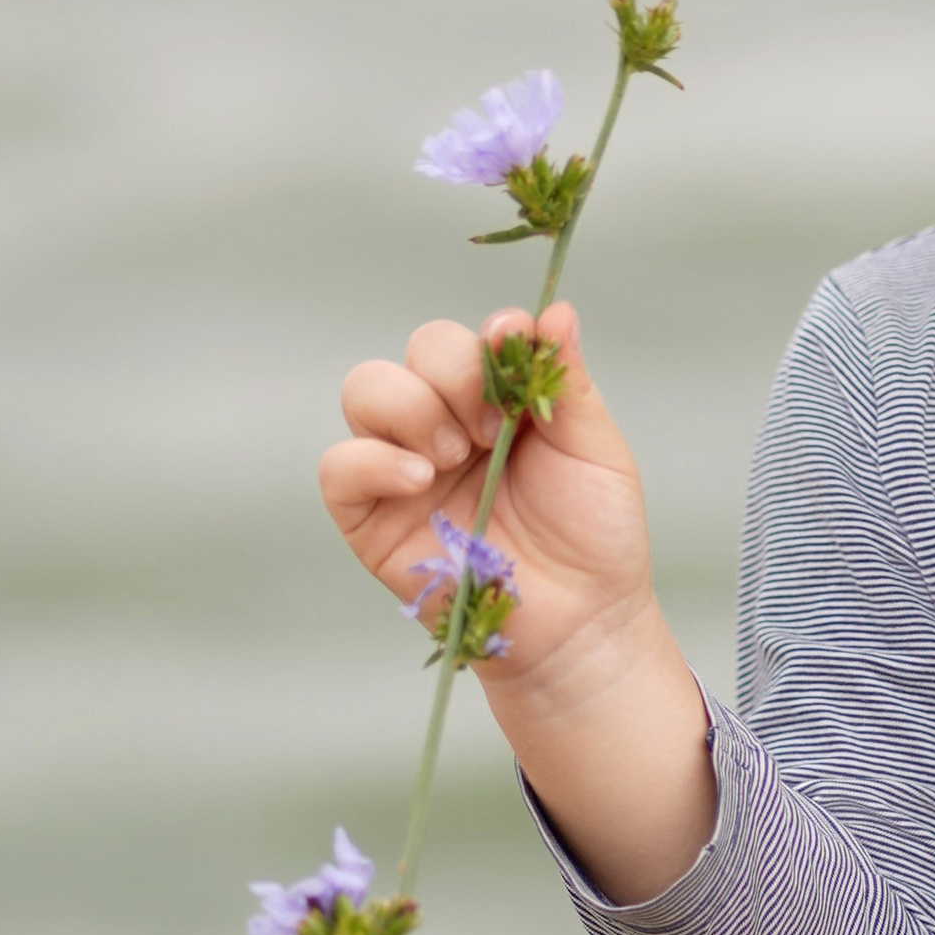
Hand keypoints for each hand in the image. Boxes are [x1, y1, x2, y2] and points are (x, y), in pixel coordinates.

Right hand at [320, 305, 715, 902]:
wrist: (580, 625)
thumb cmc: (594, 538)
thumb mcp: (595, 450)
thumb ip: (566, 381)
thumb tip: (552, 309)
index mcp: (499, 403)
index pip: (469, 340)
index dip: (485, 338)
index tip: (511, 346)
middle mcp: (446, 425)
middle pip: (416, 352)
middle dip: (453, 373)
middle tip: (493, 429)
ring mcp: (403, 467)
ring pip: (366, 389)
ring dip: (411, 406)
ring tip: (456, 453)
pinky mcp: (370, 516)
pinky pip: (339, 464)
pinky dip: (371, 457)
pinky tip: (419, 476)